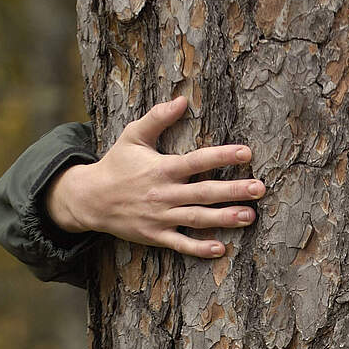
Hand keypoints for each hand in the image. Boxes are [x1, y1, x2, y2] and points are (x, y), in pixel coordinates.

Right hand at [46, 97, 263, 257]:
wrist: (88, 199)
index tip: (246, 152)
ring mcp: (160, 217)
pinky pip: (180, 244)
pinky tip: (221, 249)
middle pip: (203, 192)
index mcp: (162, 169)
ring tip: (250, 216)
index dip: (221, 156)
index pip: (196, 161)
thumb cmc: (116, 164)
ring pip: (197, 219)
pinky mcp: (155, 236)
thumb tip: (181, 99)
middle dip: (233, 190)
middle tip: (260, 188)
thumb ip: (157, 117)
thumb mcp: (133, 136)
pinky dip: (199, 249)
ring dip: (224, 218)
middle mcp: (163, 194)